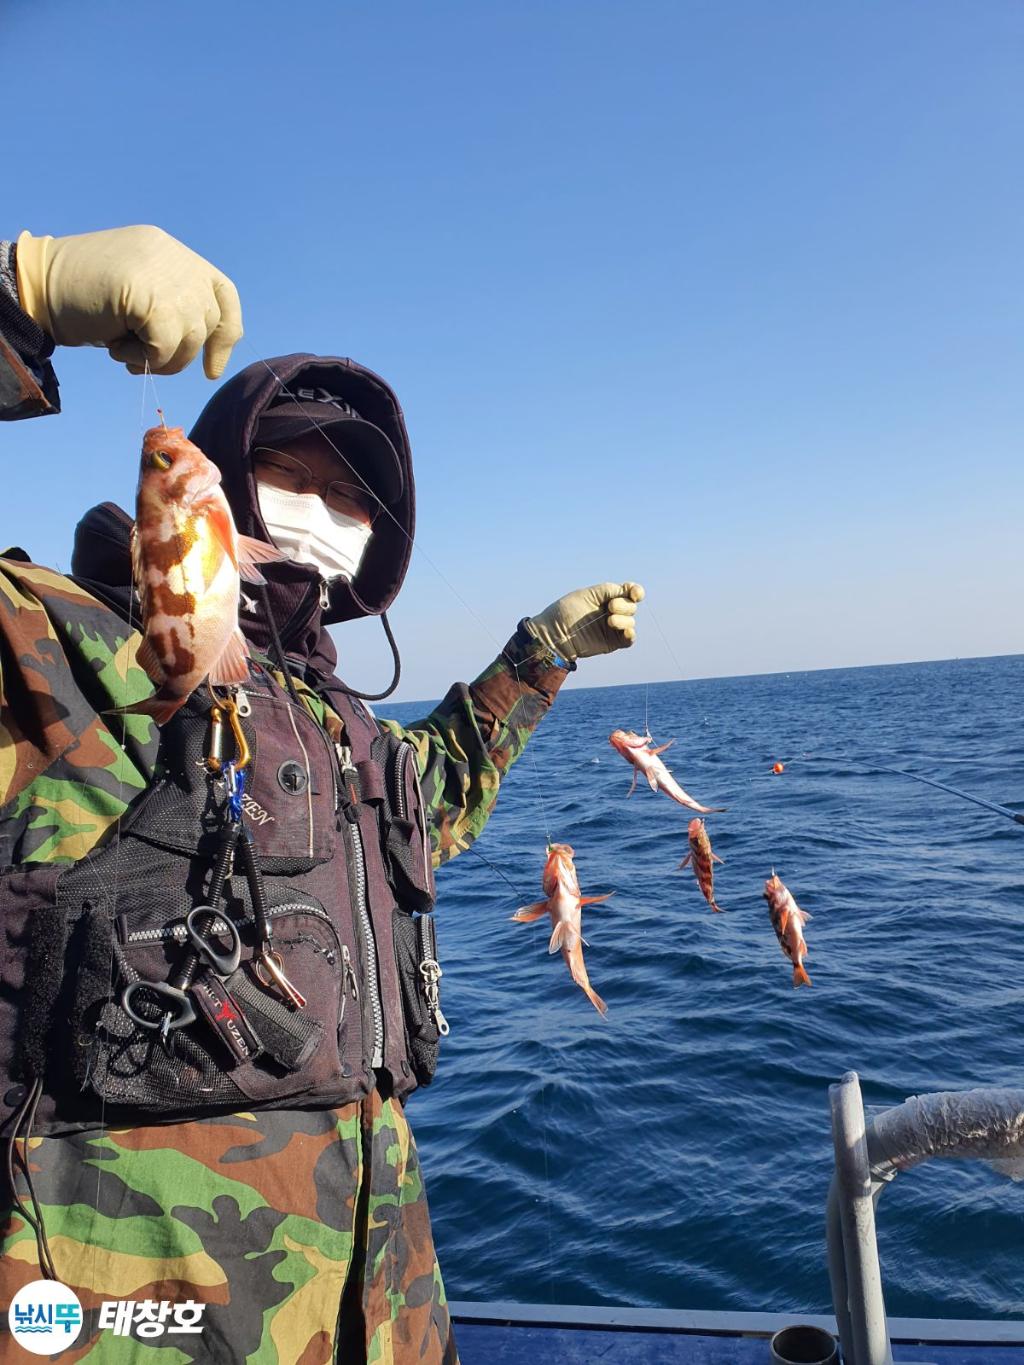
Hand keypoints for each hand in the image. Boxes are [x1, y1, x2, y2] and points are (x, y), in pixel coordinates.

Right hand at [15, 225, 242, 377]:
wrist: (38, 288)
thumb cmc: (82, 296)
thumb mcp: (138, 290)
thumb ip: (173, 303)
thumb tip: (209, 344)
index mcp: (174, 253)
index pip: (223, 293)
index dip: (225, 334)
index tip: (212, 368)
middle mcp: (175, 258)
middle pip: (209, 321)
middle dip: (184, 354)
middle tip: (145, 359)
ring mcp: (165, 275)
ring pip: (191, 338)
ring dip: (160, 359)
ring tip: (125, 351)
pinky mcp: (151, 298)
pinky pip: (167, 348)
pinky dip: (145, 360)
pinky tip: (117, 350)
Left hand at [526, 581, 644, 660]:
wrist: (555, 633)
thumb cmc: (566, 611)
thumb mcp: (587, 594)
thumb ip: (608, 590)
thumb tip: (627, 591)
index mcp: (606, 598)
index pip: (629, 592)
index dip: (636, 591)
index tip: (635, 593)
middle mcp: (612, 612)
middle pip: (631, 606)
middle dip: (624, 605)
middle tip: (610, 607)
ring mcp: (613, 628)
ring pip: (631, 622)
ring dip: (624, 620)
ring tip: (609, 621)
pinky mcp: (612, 642)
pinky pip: (629, 639)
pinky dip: (630, 634)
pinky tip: (625, 632)